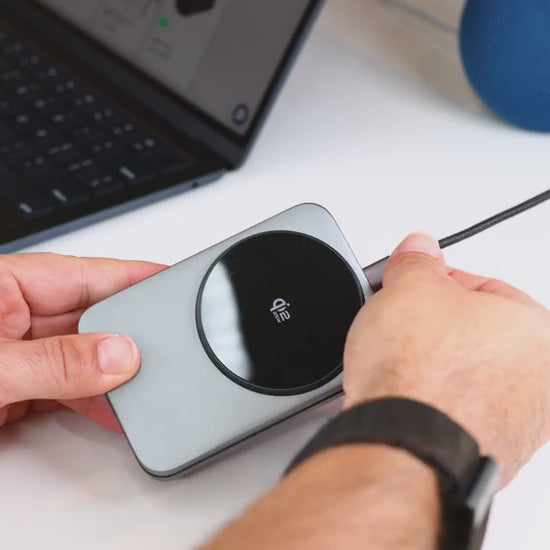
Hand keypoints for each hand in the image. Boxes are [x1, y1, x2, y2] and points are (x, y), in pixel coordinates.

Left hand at [0, 253, 163, 430]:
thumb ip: (54, 361)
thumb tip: (117, 356)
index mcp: (7, 286)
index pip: (87, 274)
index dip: (134, 278)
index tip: (174, 285)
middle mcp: (16, 315)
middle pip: (93, 319)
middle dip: (127, 338)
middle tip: (155, 356)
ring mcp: (19, 353)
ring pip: (86, 358)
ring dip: (112, 377)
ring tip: (138, 390)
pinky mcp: (18, 387)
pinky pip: (69, 388)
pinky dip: (94, 401)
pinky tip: (114, 409)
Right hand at [343, 233, 549, 484]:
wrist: (401, 443)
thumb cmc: (421, 373)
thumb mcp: (410, 286)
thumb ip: (416, 260)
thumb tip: (417, 249)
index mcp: (539, 331)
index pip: (481, 287)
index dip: (434, 280)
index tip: (410, 285)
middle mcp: (541, 381)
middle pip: (475, 332)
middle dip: (433, 322)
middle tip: (400, 319)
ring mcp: (517, 424)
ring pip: (465, 374)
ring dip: (430, 362)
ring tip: (395, 359)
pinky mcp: (486, 453)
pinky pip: (453, 410)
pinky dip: (431, 400)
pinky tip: (404, 394)